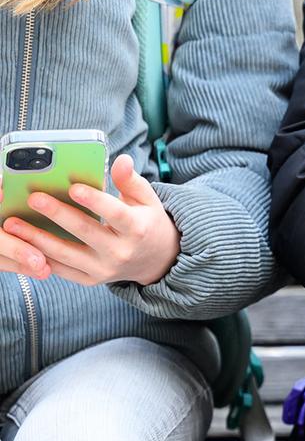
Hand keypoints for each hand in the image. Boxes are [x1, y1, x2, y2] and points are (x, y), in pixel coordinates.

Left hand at [2, 154, 179, 287]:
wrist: (155, 262)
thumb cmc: (146, 223)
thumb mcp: (147, 201)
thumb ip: (131, 181)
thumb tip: (122, 160)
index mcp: (136, 230)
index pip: (115, 214)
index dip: (95, 201)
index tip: (73, 187)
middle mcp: (121, 252)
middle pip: (86, 232)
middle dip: (58, 215)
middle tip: (33, 199)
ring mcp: (105, 269)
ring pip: (67, 254)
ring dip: (37, 239)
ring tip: (12, 224)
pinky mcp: (91, 280)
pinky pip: (62, 270)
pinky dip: (40, 258)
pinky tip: (22, 243)